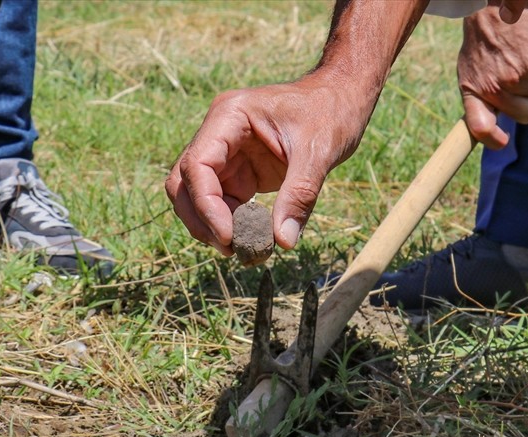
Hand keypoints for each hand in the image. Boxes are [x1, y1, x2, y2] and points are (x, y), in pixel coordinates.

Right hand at [166, 75, 372, 254]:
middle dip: (200, 219)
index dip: (206, 205)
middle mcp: (219, 134)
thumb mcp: (319, 152)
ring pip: (197, 196)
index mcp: (229, 116)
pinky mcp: (239, 172)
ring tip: (242, 249)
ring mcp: (226, 154)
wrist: (343, 98)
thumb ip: (299, 196)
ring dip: (211, 225)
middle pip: (184, 182)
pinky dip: (230, 224)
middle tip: (229, 248)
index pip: (197, 165)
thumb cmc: (331, 111)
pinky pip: (222, 203)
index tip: (228, 236)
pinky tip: (252, 239)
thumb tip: (282, 241)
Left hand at [459, 2, 527, 148]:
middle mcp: (493, 89)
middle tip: (518, 74)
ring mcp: (515, 79)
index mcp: (472, 91)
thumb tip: (491, 131)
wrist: (495, 6)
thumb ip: (480, 98)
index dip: (492, 138)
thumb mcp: (472, 68)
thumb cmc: (485, 38)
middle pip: (526, 115)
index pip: (480, 127)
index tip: (502, 141)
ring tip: (521, 53)